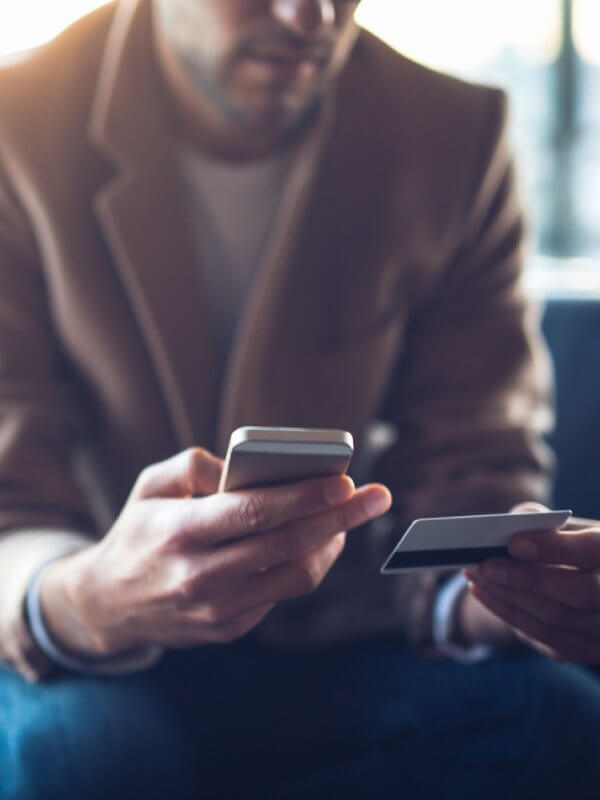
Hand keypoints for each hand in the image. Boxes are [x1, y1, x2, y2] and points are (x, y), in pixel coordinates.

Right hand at [40, 448, 391, 657]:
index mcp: (179, 532)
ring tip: (349, 516)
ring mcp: (216, 609)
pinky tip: (319, 541)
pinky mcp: (228, 629)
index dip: (305, 496)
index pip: (255, 512)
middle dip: (340, 517)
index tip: (345, 480)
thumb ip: (195, 465)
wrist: (108, 602)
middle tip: (377, 496)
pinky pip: (282, 594)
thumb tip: (246, 466)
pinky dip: (308, 564)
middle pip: (287, 544)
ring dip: (331, 543)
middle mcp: (200, 576)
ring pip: (295, 576)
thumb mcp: (150, 484)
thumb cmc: (139, 531)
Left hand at [464, 502, 599, 662]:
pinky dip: (512, 617)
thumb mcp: (578, 530)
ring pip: (558, 620)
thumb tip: (516, 520)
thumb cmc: (585, 548)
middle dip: (524, 579)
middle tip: (482, 565)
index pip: (593, 550)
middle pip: (579, 592)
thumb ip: (550, 524)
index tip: (514, 543)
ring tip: (474, 576)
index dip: (554, 548)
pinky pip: (549, 640)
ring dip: (508, 599)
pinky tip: (485, 594)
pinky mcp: (592, 651)